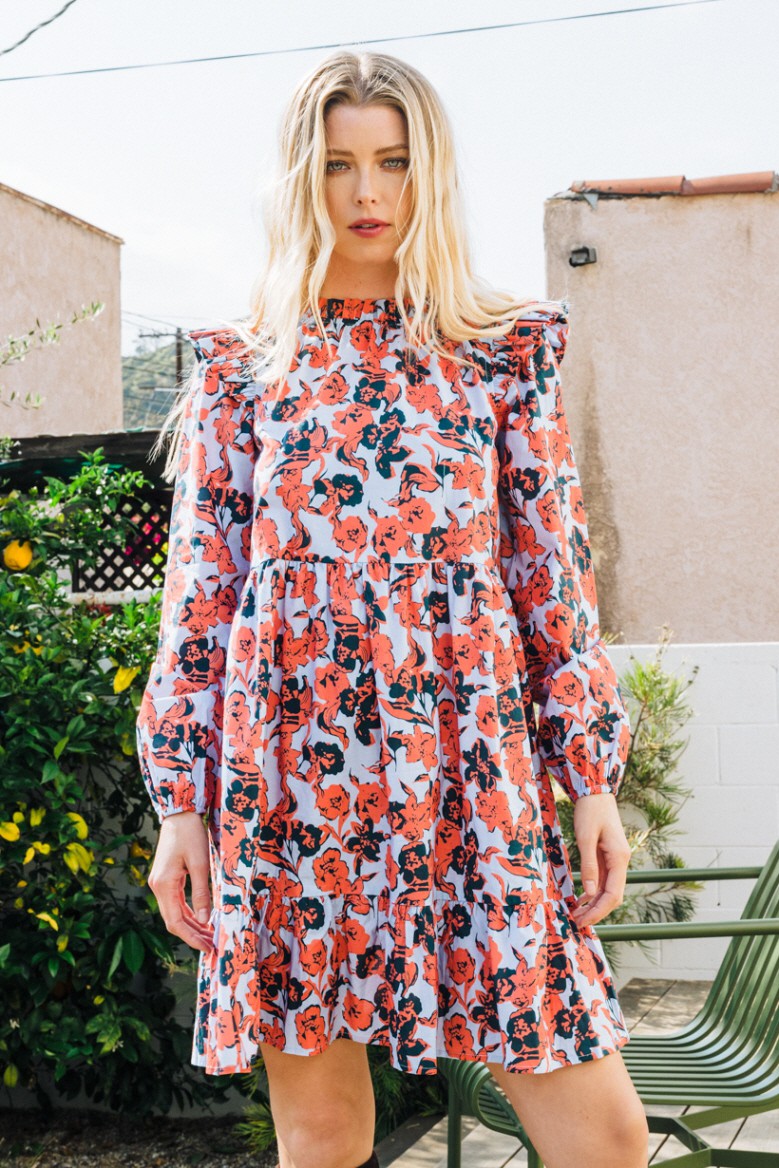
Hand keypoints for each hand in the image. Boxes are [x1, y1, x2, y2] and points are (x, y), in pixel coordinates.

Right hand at [147, 811, 214, 951]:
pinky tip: (200, 919)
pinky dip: (187, 913)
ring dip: (190, 926)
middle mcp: (157, 886)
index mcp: (164, 885)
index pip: (176, 922)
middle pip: (173, 921)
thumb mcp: (200, 864)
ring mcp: (159, 882)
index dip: (191, 938)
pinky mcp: (165, 878)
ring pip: (174, 913)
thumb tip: (206, 921)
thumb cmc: (191, 834)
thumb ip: (202, 893)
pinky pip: (175, 902)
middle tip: (211, 946)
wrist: (179, 813)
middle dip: (192, 935)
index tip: (207, 948)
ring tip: (208, 936)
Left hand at [570, 792, 630, 927]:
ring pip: (608, 889)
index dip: (598, 911)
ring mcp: (615, 859)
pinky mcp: (608, 855)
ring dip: (594, 903)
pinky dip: (593, 892)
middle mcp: (621, 861)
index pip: (613, 894)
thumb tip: (590, 893)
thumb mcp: (585, 838)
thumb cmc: (589, 811)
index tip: (583, 921)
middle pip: (612, 896)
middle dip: (596, 911)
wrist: (595, 791)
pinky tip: (581, 899)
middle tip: (576, 922)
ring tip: (576, 914)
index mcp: (619, 858)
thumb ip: (589, 865)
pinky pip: (603, 880)